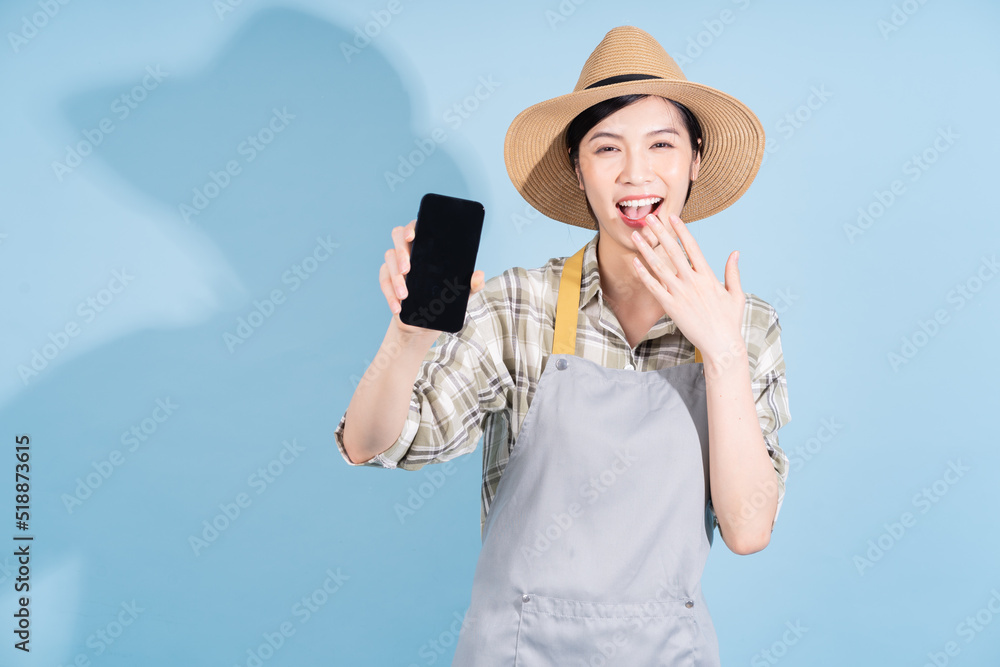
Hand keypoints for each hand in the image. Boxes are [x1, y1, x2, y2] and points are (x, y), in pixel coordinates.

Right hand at [379, 219, 484, 334]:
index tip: (413, 236)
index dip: (413, 227)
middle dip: (401, 252)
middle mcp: (410, 250)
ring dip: (395, 278)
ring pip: (389, 259)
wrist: (427, 324)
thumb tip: (478, 275)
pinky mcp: (387, 280)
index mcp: (428, 246)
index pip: (418, 227)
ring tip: (405, 295)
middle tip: (407, 270)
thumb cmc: (445, 301)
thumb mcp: (462, 295)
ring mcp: (396, 264)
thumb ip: (472, 285)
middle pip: (398, 236)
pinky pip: (383, 282)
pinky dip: (389, 295)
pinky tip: (397, 306)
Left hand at [629, 212, 744, 360]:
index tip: (672, 217)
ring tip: (636, 236)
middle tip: (649, 218)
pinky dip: (643, 274)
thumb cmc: (730, 320)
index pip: (692, 247)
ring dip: (646, 250)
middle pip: (672, 252)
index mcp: (708, 276)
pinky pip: (653, 287)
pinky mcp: (670, 307)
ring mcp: (680, 294)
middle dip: (660, 233)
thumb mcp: (736, 294)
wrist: (720, 344)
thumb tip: (735, 253)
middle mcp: (692, 282)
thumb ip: (733, 272)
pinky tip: (635, 262)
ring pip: (659, 267)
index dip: (681, 230)